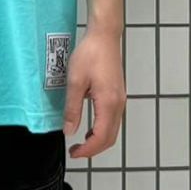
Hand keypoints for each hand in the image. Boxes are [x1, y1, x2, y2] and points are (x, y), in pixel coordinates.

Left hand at [62, 27, 126, 158]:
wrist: (104, 37)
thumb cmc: (91, 53)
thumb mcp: (75, 81)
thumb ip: (72, 109)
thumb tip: (69, 131)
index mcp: (108, 103)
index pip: (100, 137)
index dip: (87, 150)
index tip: (74, 152)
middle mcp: (118, 104)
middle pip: (110, 138)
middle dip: (93, 149)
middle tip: (76, 151)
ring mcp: (120, 100)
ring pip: (113, 130)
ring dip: (98, 140)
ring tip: (81, 142)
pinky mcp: (118, 95)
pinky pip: (113, 120)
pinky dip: (102, 130)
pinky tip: (90, 127)